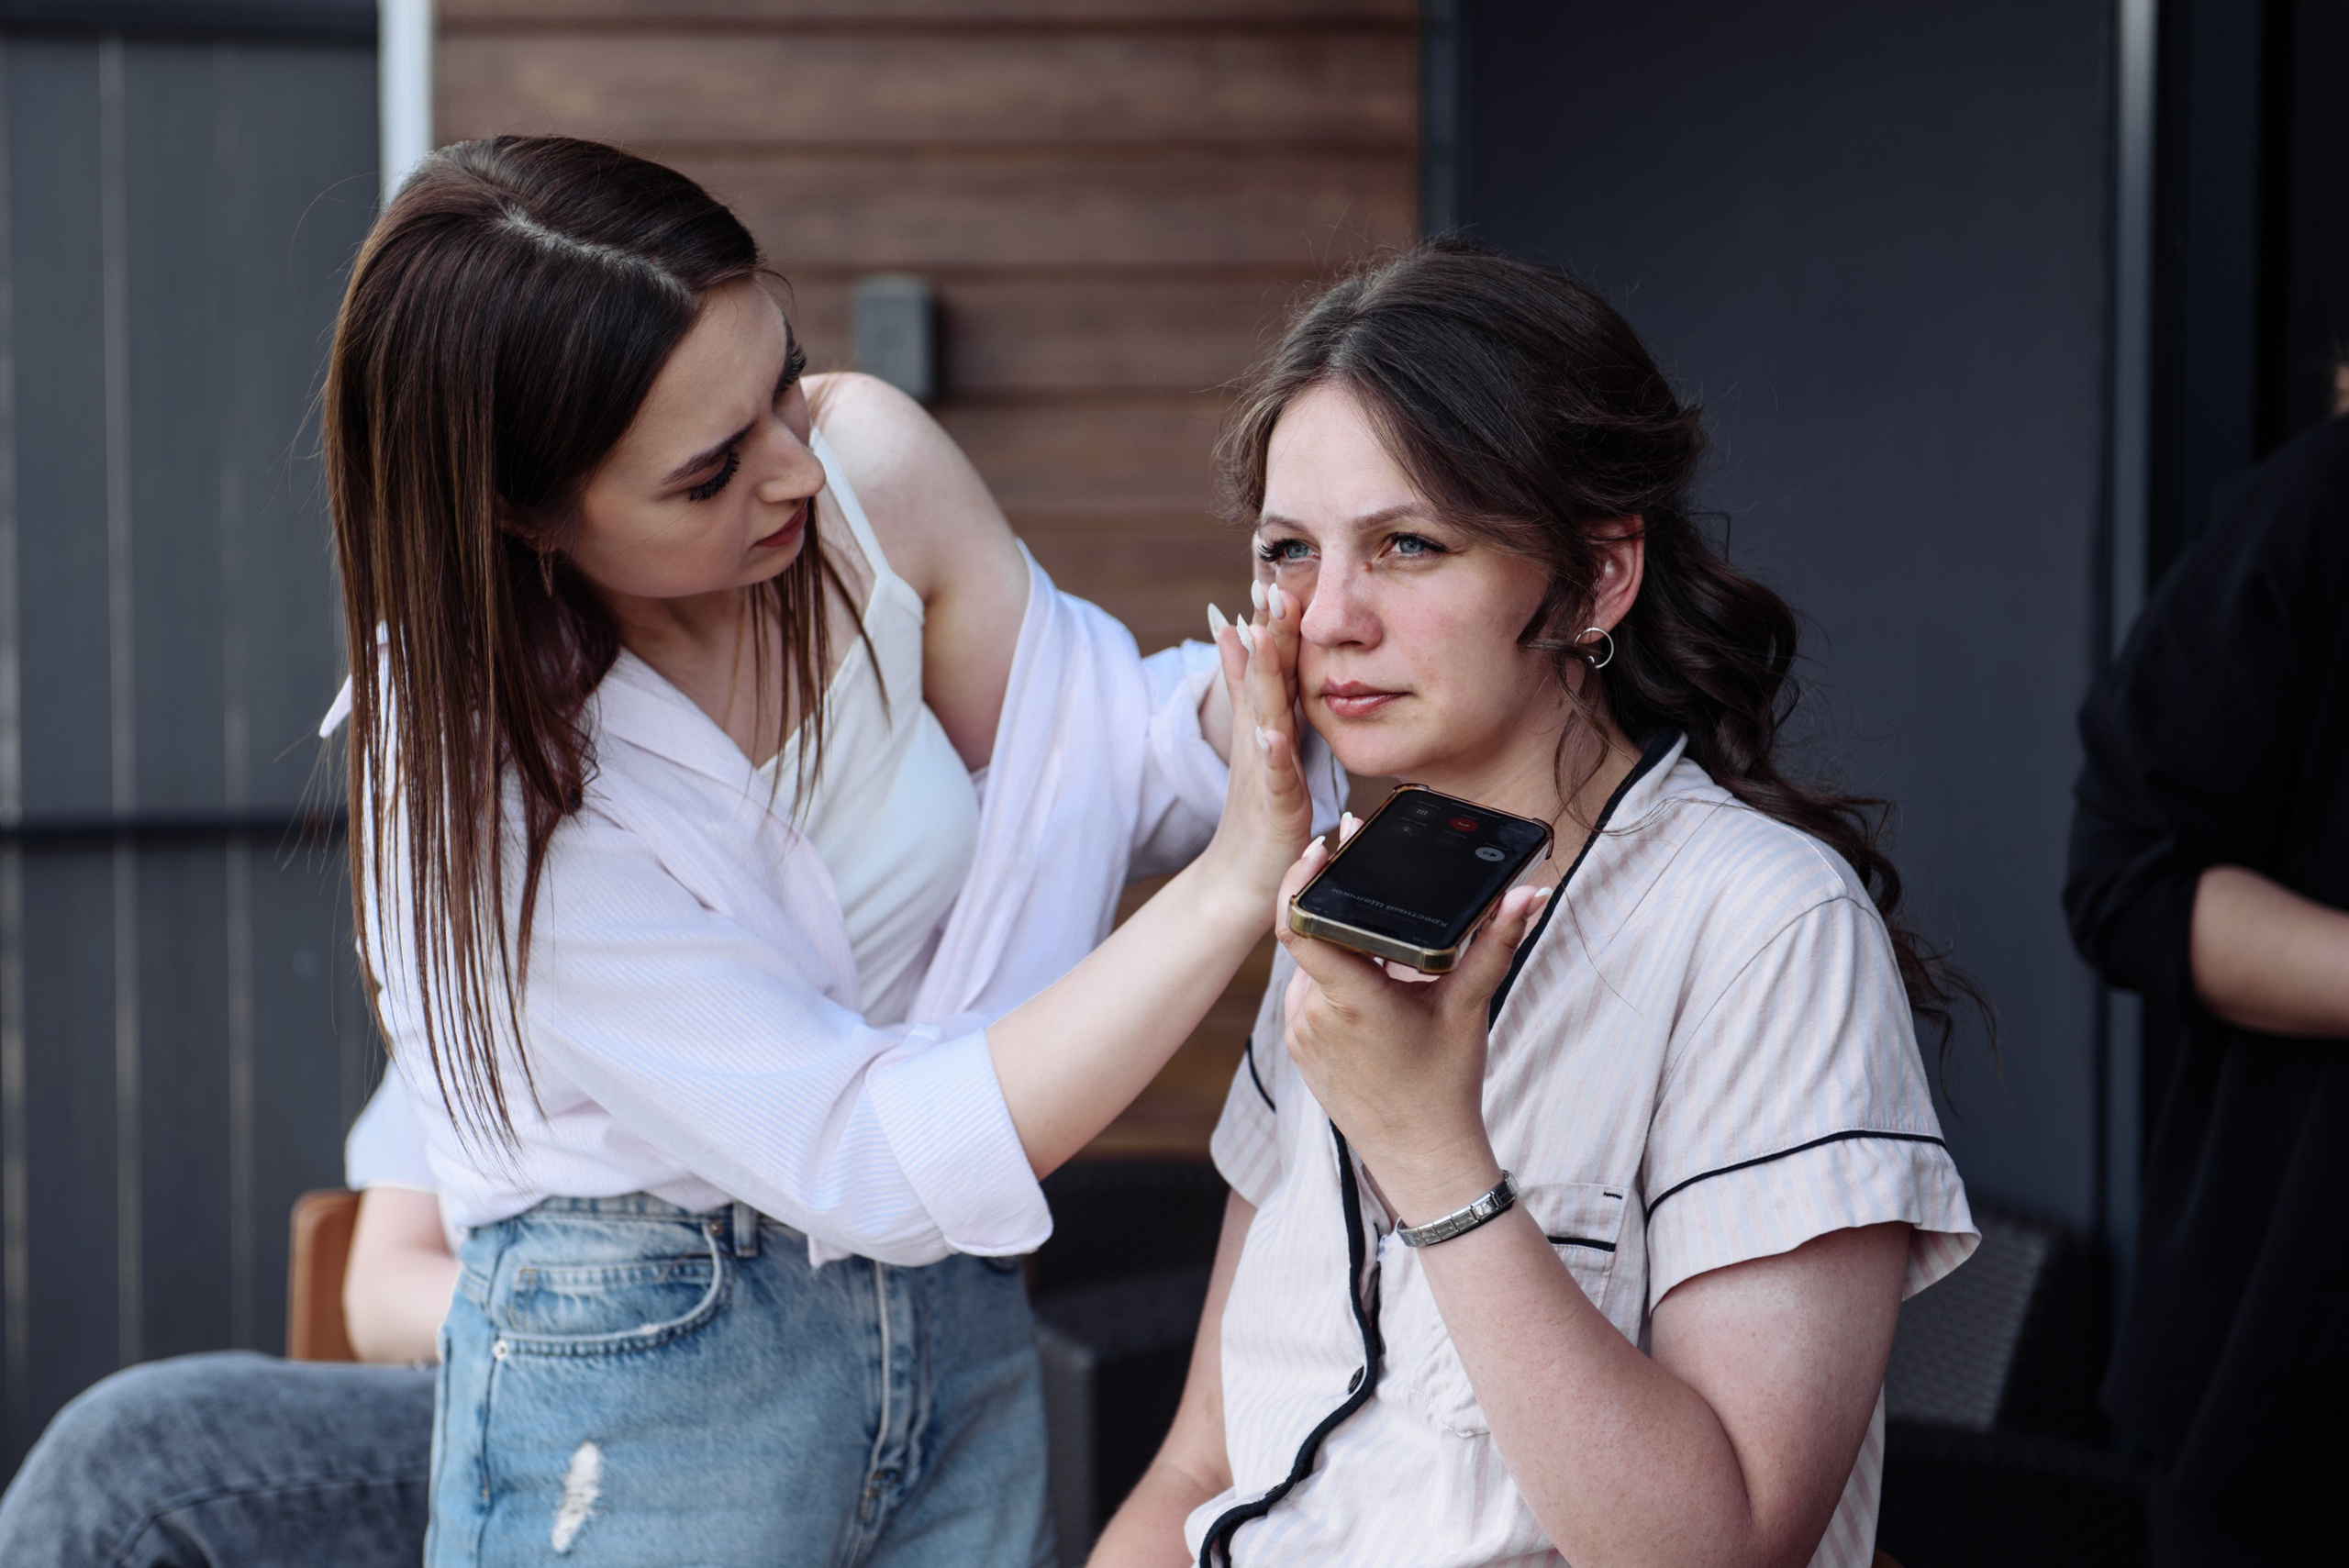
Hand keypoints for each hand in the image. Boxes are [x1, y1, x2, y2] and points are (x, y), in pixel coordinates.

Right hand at [1195, 585, 1313, 920]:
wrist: (1241, 878)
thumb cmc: (1257, 813)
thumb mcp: (1257, 743)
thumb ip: (1246, 689)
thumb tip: (1232, 634)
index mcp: (1264, 724)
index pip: (1267, 665)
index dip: (1270, 621)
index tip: (1272, 573)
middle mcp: (1260, 740)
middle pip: (1262, 678)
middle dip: (1265, 631)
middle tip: (1267, 584)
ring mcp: (1265, 771)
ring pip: (1264, 716)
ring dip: (1263, 676)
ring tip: (1262, 636)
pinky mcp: (1275, 807)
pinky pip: (1275, 777)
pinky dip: (1271, 753)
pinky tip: (1271, 732)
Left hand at [1274, 842, 1550, 1224]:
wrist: (1422, 1155)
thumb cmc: (1447, 1084)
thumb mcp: (1469, 1006)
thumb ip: (1496, 943)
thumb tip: (1527, 894)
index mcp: (1353, 1000)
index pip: (1300, 924)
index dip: (1302, 880)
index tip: (1324, 847)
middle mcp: (1314, 1015)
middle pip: (1314, 934)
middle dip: (1338, 903)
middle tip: (1361, 866)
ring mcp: (1300, 1033)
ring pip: (1312, 964)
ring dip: (1339, 944)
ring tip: (1380, 938)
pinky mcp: (1297, 1047)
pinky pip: (1307, 994)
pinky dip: (1332, 977)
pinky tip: (1366, 976)